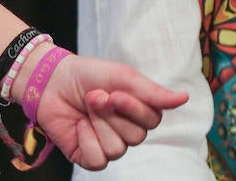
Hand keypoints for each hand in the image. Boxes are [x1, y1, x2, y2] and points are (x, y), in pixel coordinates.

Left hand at [31, 53, 188, 169]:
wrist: (50, 79)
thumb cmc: (87, 76)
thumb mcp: (122, 76)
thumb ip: (152, 92)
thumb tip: (184, 98)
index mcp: (139, 113)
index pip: (152, 122)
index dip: (133, 108)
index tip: (115, 92)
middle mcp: (126, 132)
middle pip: (136, 137)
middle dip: (111, 114)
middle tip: (94, 97)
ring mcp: (108, 145)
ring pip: (117, 149)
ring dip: (98, 124)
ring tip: (86, 108)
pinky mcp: (88, 155)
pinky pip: (98, 160)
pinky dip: (86, 140)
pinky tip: (79, 125)